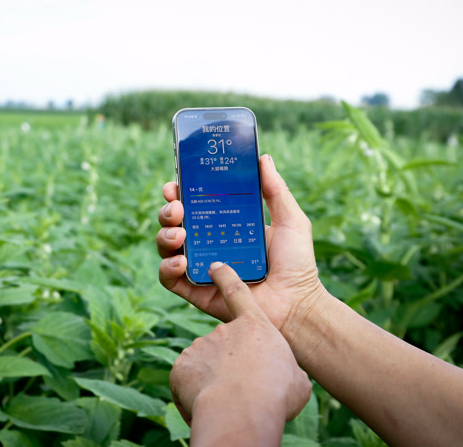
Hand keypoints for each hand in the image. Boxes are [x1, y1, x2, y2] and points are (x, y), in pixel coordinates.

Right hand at [157, 154, 323, 335]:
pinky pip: (168, 278)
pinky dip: (167, 267)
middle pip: (174, 222)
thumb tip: (262, 157)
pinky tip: (181, 260)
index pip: (194, 203)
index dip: (180, 192)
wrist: (297, 305)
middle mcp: (208, 243)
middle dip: (168, 211)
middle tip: (178, 208)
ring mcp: (200, 267)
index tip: (176, 184)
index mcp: (224, 224)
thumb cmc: (298, 264)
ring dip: (164, 235)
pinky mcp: (196, 291)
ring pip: (166, 247)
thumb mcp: (290, 220)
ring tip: (179, 234)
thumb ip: (275, 190)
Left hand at [170, 262, 311, 442]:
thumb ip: (287, 369)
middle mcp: (223, 330)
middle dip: (229, 363)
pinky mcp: (182, 366)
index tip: (215, 266)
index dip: (226, 278)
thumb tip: (288, 374)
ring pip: (204, 363)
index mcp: (254, 327)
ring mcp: (200, 346)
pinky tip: (210, 405)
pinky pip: (188, 379)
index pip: (238, 294)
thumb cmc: (275, 394)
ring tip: (228, 401)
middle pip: (223, 343)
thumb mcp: (296, 379)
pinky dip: (196, 392)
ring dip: (213, 379)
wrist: (241, 409)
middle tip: (243, 387)